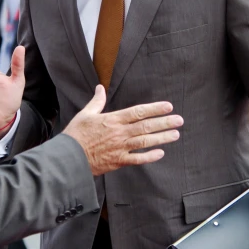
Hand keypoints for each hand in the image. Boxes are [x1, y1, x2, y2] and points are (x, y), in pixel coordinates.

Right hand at [63, 85, 182, 175]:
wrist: (68, 157)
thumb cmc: (76, 135)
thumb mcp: (85, 114)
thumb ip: (96, 101)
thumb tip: (100, 88)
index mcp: (112, 119)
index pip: (137, 112)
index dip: (154, 109)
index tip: (168, 106)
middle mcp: (119, 133)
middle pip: (146, 126)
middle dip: (164, 123)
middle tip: (179, 120)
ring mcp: (120, 148)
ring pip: (145, 142)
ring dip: (161, 138)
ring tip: (175, 135)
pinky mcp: (118, 161)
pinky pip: (137, 159)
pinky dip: (149, 157)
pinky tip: (160, 153)